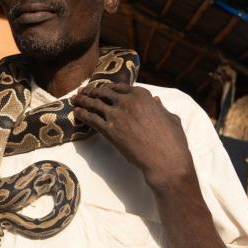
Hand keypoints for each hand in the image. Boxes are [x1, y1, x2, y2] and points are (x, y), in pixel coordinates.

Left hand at [73, 82, 194, 191]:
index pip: (120, 88)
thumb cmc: (172, 141)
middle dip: (92, 91)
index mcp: (143, 95)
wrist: (165, 160)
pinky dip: (82, 114)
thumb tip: (156, 101)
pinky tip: (76, 113)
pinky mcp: (109, 130)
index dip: (109, 88)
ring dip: (83, 100)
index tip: (102, 89)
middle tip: (83, 91)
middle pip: (104, 92)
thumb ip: (160, 108)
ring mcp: (117, 115)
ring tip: (75, 99)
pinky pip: (91, 118)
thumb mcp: (170, 118)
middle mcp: (128, 101)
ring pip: (94, 104)